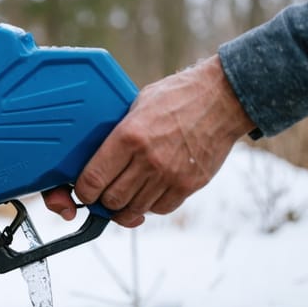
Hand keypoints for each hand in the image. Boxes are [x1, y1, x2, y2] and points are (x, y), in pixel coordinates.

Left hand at [43, 55, 254, 227]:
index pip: (93, 179)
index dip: (84, 192)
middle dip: (103, 201)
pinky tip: (149, 192)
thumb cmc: (178, 97)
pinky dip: (151, 205)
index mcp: (129, 136)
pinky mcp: (189, 184)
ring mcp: (170, 175)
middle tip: (103, 195)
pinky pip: (160, 208)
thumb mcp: (138, 104)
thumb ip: (119, 132)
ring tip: (126, 195)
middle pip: (112, 200)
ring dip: (127, 206)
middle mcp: (148, 159)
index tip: (84, 192)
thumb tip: (98, 153)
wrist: (223, 99)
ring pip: (135, 209)